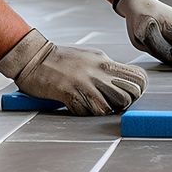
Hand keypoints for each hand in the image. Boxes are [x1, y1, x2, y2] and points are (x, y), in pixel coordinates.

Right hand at [0, 29, 145, 116]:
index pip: (138, 78)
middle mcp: (98, 71)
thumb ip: (106, 68)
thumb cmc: (61, 59)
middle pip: (129, 96)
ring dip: (102, 111)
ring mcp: (85, 83)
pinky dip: (83, 113)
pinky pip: (87, 112)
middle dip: (122, 104)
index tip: (128, 94)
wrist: (33, 58)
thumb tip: (121, 81)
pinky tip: (76, 106)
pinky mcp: (70, 93)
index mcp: (104, 61)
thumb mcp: (90, 57)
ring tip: (91, 106)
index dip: (138, 90)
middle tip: (110, 104)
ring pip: (109, 108)